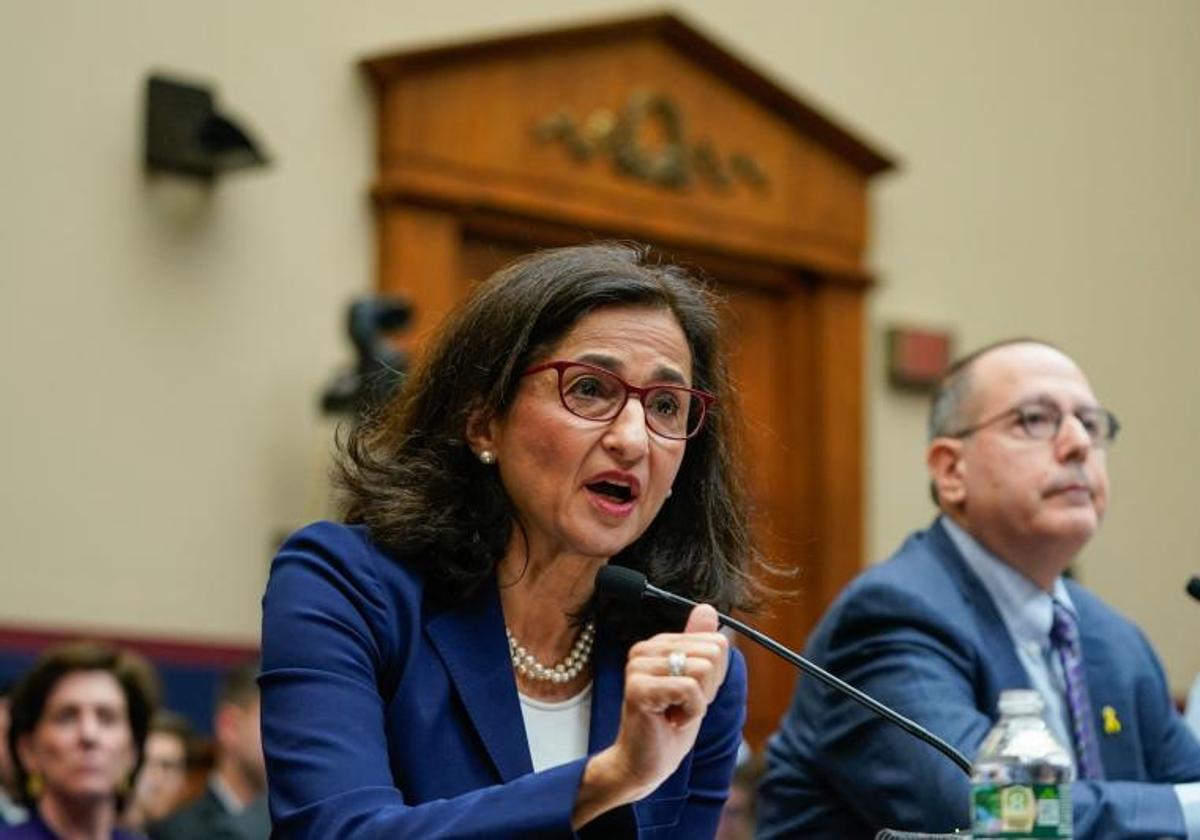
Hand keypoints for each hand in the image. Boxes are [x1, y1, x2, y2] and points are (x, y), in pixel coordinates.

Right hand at [573, 604, 729, 826]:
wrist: (644, 764)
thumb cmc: (670, 725)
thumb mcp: (696, 684)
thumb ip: (700, 647)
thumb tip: (706, 609)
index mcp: (659, 644)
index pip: (716, 642)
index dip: (714, 676)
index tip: (690, 694)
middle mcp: (645, 649)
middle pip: (713, 653)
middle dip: (708, 688)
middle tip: (682, 706)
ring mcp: (638, 667)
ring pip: (703, 670)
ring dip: (698, 702)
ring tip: (674, 712)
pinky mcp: (638, 688)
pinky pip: (690, 690)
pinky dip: (690, 713)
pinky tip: (669, 721)